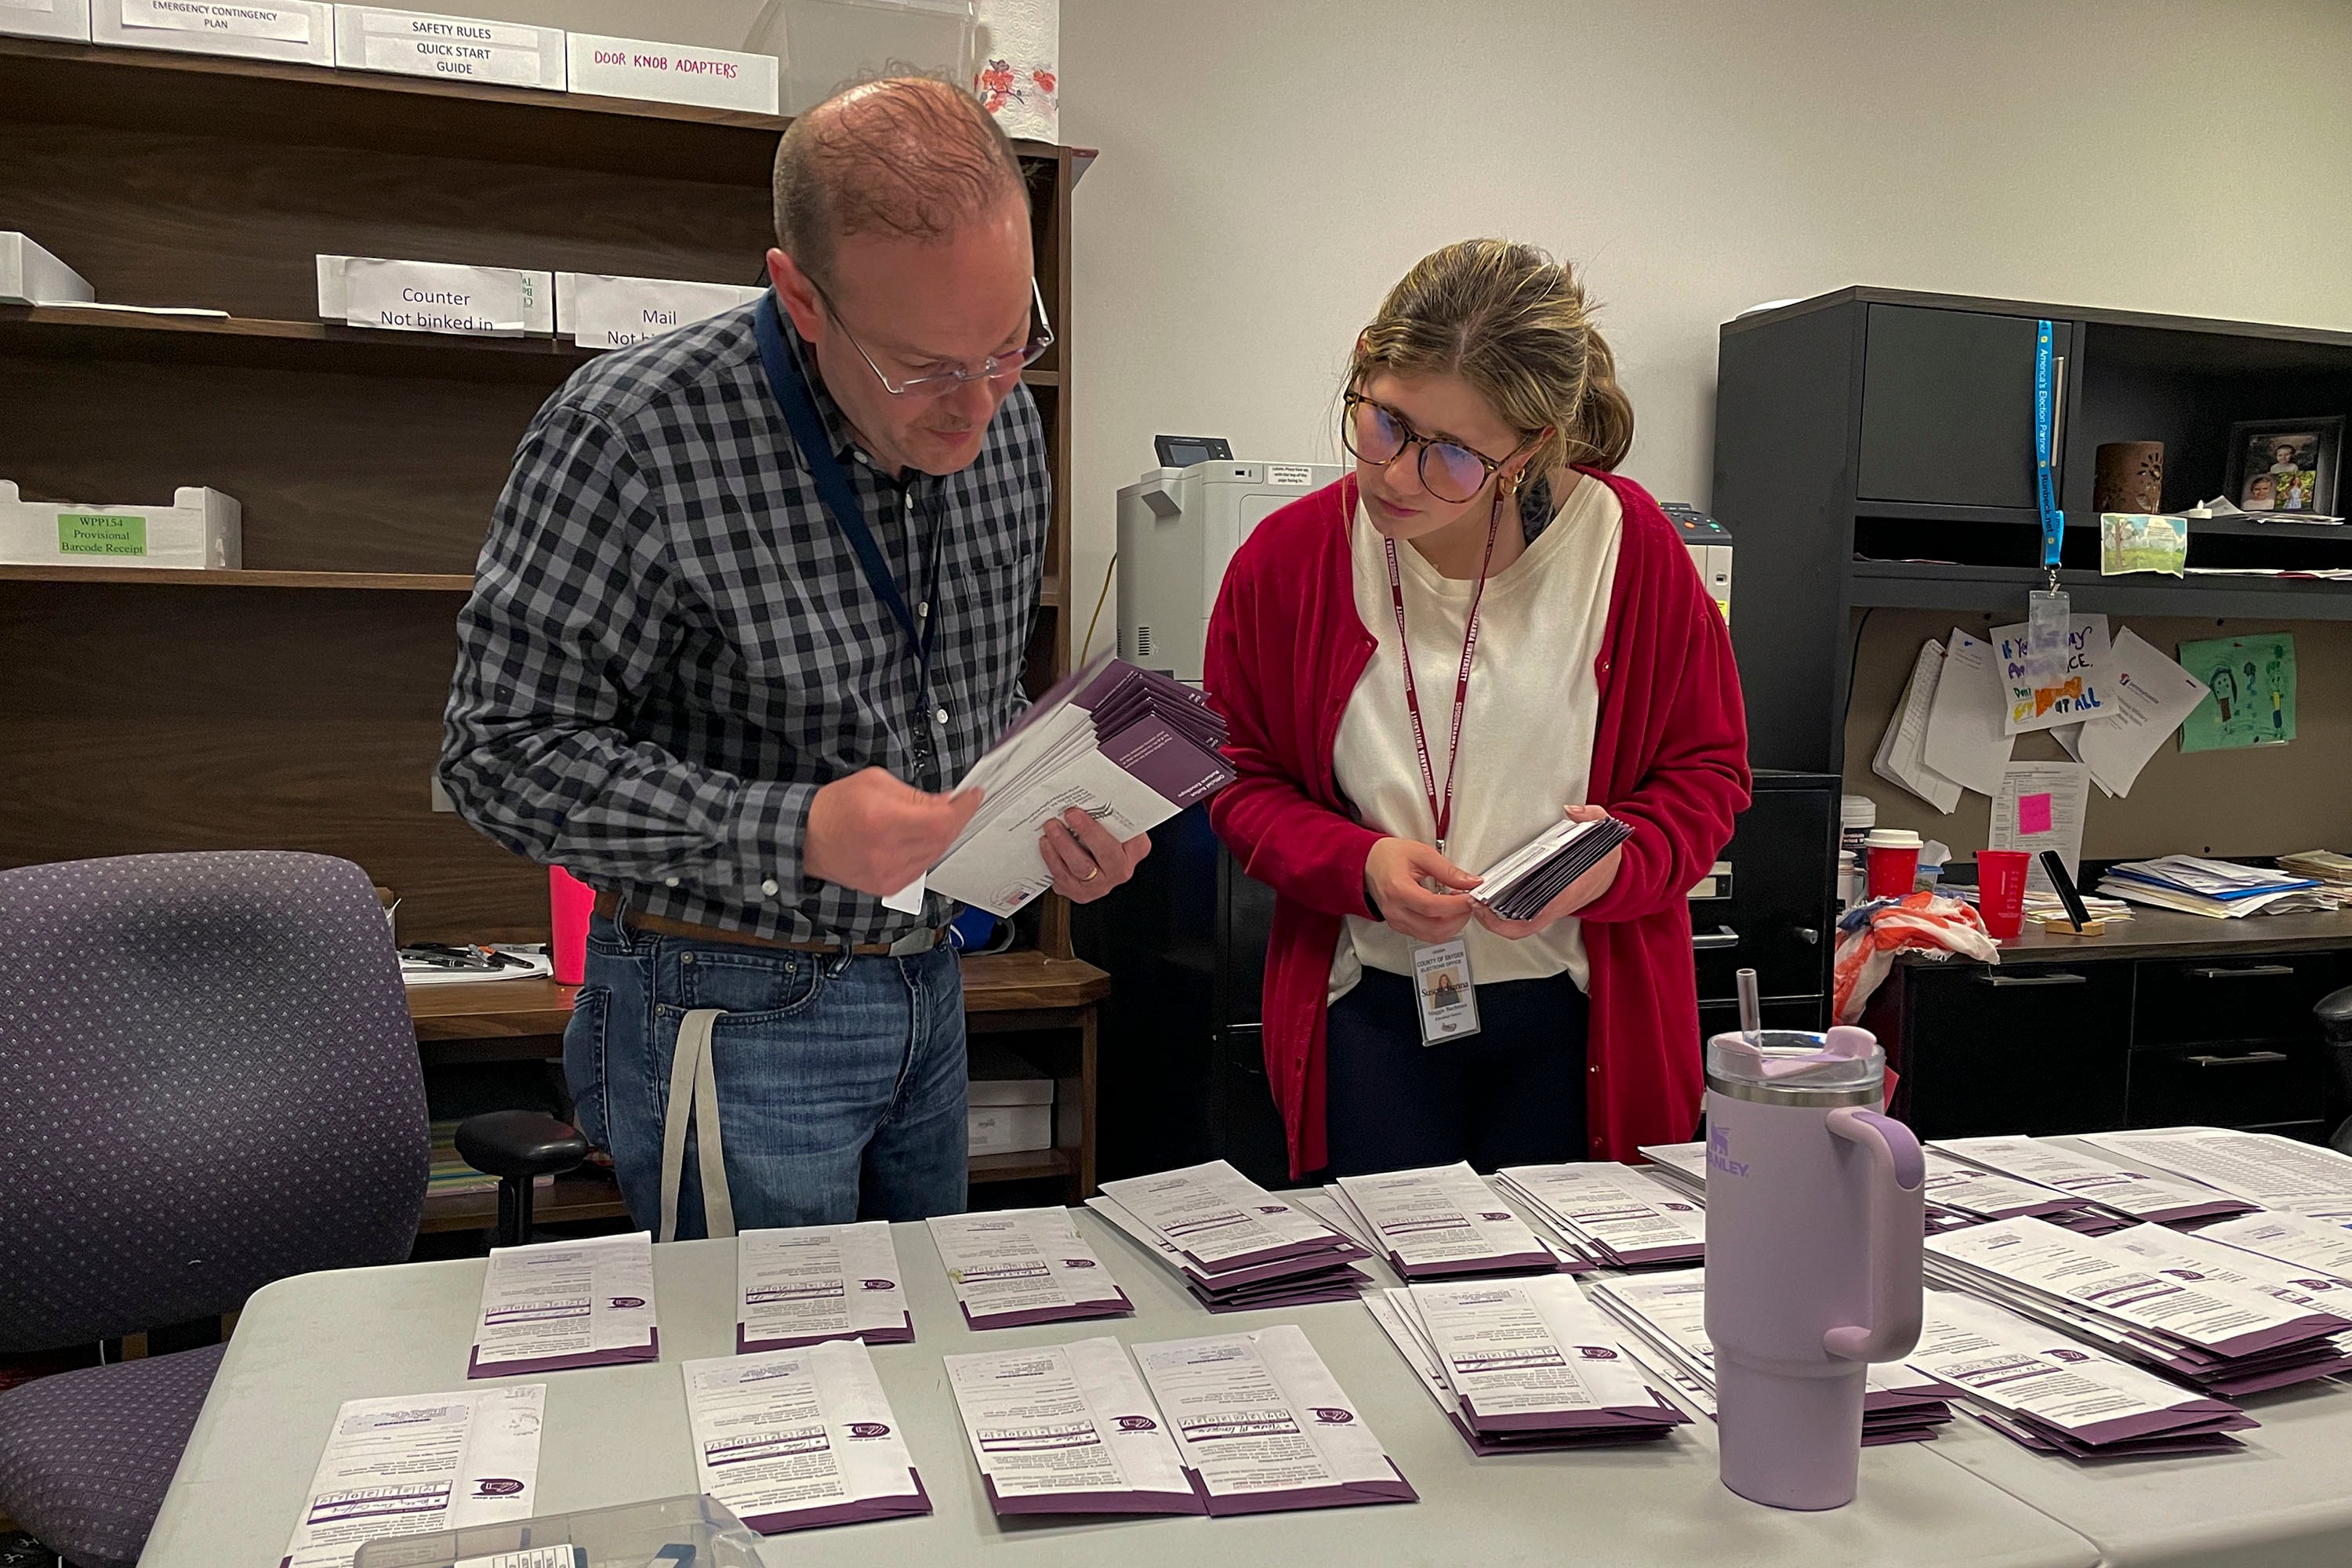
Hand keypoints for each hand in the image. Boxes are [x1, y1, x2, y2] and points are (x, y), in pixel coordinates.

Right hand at [804, 768, 983, 895]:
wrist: (808, 839)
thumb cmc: (836, 808)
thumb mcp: (875, 783)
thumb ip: (915, 794)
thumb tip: (946, 802)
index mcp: (883, 820)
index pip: (941, 819)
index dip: (964, 808)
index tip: (973, 796)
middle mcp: (887, 852)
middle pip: (942, 838)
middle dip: (955, 818)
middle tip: (958, 804)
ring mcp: (888, 873)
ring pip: (935, 854)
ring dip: (942, 835)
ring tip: (934, 819)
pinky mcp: (887, 886)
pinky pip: (922, 867)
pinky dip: (928, 851)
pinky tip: (919, 838)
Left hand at [1040, 809, 1151, 902]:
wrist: (1098, 863)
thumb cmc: (1108, 836)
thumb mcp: (1117, 824)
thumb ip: (1111, 814)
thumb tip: (1091, 796)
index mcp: (1135, 850)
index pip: (1126, 838)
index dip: (1101, 827)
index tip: (1081, 812)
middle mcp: (1119, 871)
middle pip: (1105, 854)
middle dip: (1085, 832)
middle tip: (1068, 815)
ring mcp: (1099, 885)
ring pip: (1080, 868)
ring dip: (1063, 845)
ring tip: (1051, 827)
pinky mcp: (1080, 893)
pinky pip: (1063, 878)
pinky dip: (1052, 859)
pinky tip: (1046, 844)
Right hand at [1364, 837, 1479, 943]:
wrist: (1368, 864)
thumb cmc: (1389, 857)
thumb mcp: (1421, 854)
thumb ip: (1447, 870)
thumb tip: (1470, 882)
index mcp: (1397, 889)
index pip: (1432, 907)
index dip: (1456, 905)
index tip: (1471, 897)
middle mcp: (1395, 910)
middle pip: (1435, 927)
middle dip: (1459, 917)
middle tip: (1468, 901)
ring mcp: (1397, 921)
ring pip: (1433, 936)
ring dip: (1453, 924)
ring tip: (1458, 906)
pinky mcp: (1400, 927)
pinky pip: (1427, 935)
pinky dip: (1443, 927)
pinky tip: (1447, 912)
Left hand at [1472, 803, 1623, 938]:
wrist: (1617, 877)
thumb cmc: (1606, 858)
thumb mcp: (1604, 830)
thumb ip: (1590, 816)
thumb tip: (1570, 811)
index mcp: (1570, 890)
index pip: (1536, 914)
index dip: (1508, 918)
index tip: (1487, 906)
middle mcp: (1558, 906)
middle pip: (1522, 926)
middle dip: (1494, 921)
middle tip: (1474, 904)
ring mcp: (1552, 910)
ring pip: (1520, 926)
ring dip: (1496, 920)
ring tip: (1477, 902)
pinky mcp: (1548, 908)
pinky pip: (1524, 919)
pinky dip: (1505, 915)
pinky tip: (1491, 900)